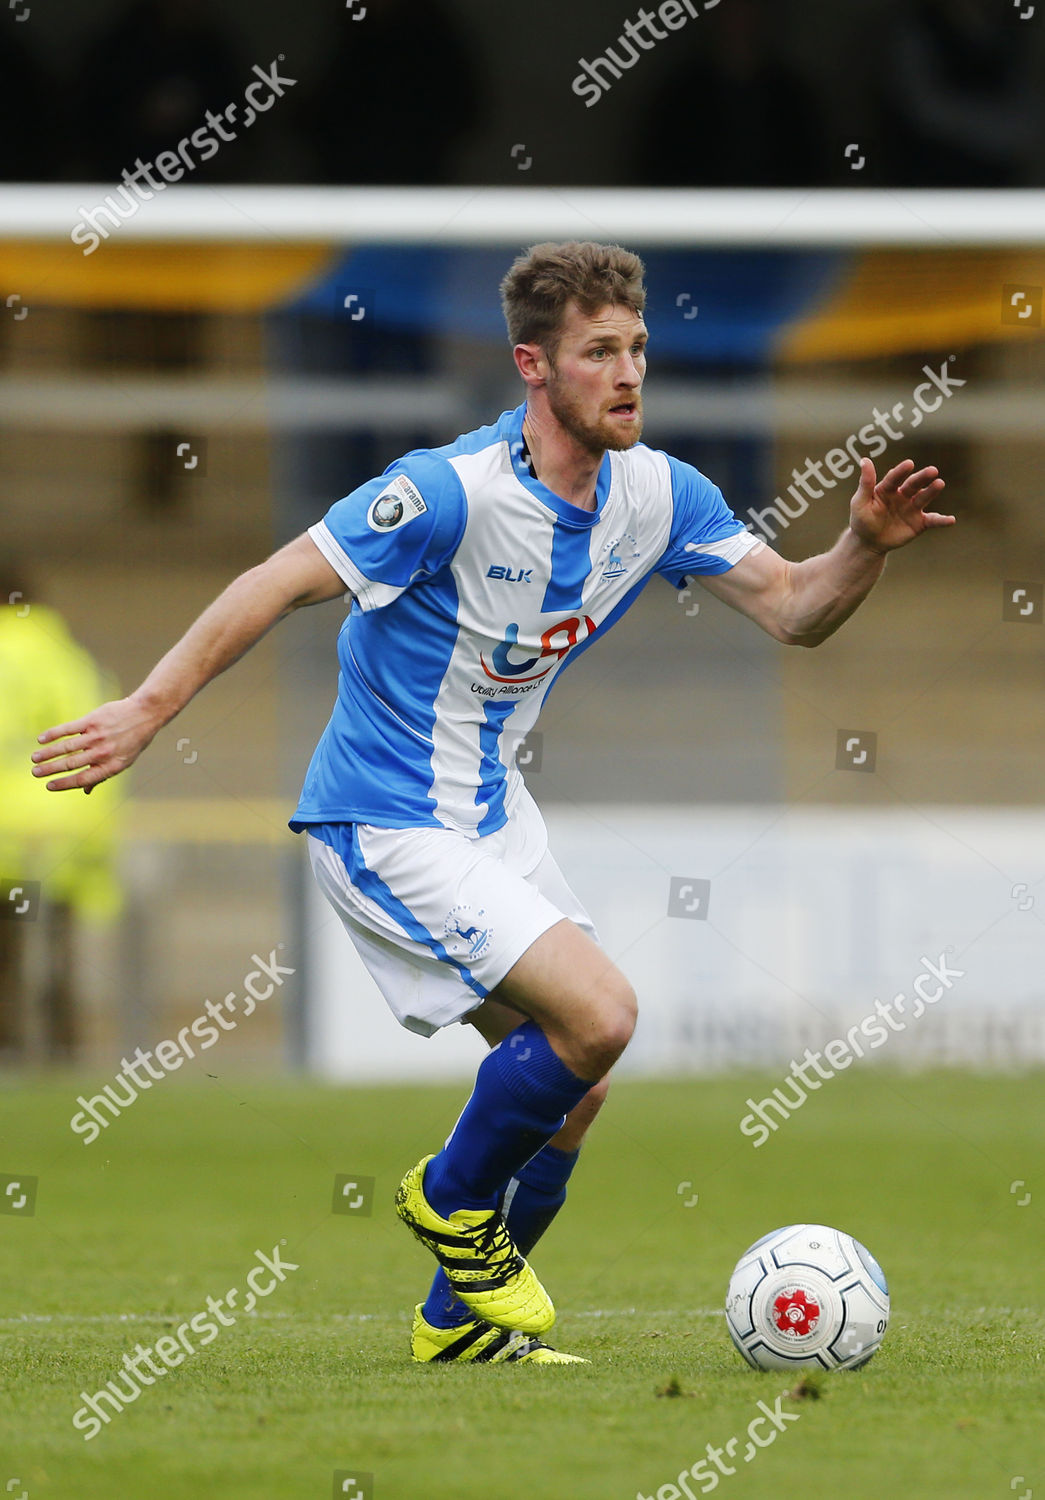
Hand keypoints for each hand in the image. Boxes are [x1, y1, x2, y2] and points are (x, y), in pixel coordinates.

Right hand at [31, 695, 160, 791]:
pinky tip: (41, 739)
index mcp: (112, 766)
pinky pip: (69, 728)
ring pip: (67, 747)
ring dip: (48, 753)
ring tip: (34, 758)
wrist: (145, 714)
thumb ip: (103, 775)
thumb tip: (86, 791)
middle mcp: (103, 753)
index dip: (65, 784)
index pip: (83, 778)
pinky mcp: (93, 720)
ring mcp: (97, 736)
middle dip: (51, 770)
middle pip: (71, 764)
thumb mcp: (123, 761)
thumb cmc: (133, 740)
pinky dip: (53, 734)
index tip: (49, 786)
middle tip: (35, 773)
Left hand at [849, 457, 953, 553]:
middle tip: (932, 471)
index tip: (909, 464)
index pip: (895, 478)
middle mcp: (902, 495)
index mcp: (887, 488)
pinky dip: (942, 520)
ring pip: (924, 497)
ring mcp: (912, 508)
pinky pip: (932, 520)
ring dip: (932, 491)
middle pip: (913, 484)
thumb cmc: (862, 520)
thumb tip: (865, 460)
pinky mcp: (919, 522)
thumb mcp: (860, 502)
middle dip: (923, 477)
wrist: (868, 543)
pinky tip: (951, 520)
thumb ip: (866, 483)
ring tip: (940, 483)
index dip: (902, 471)